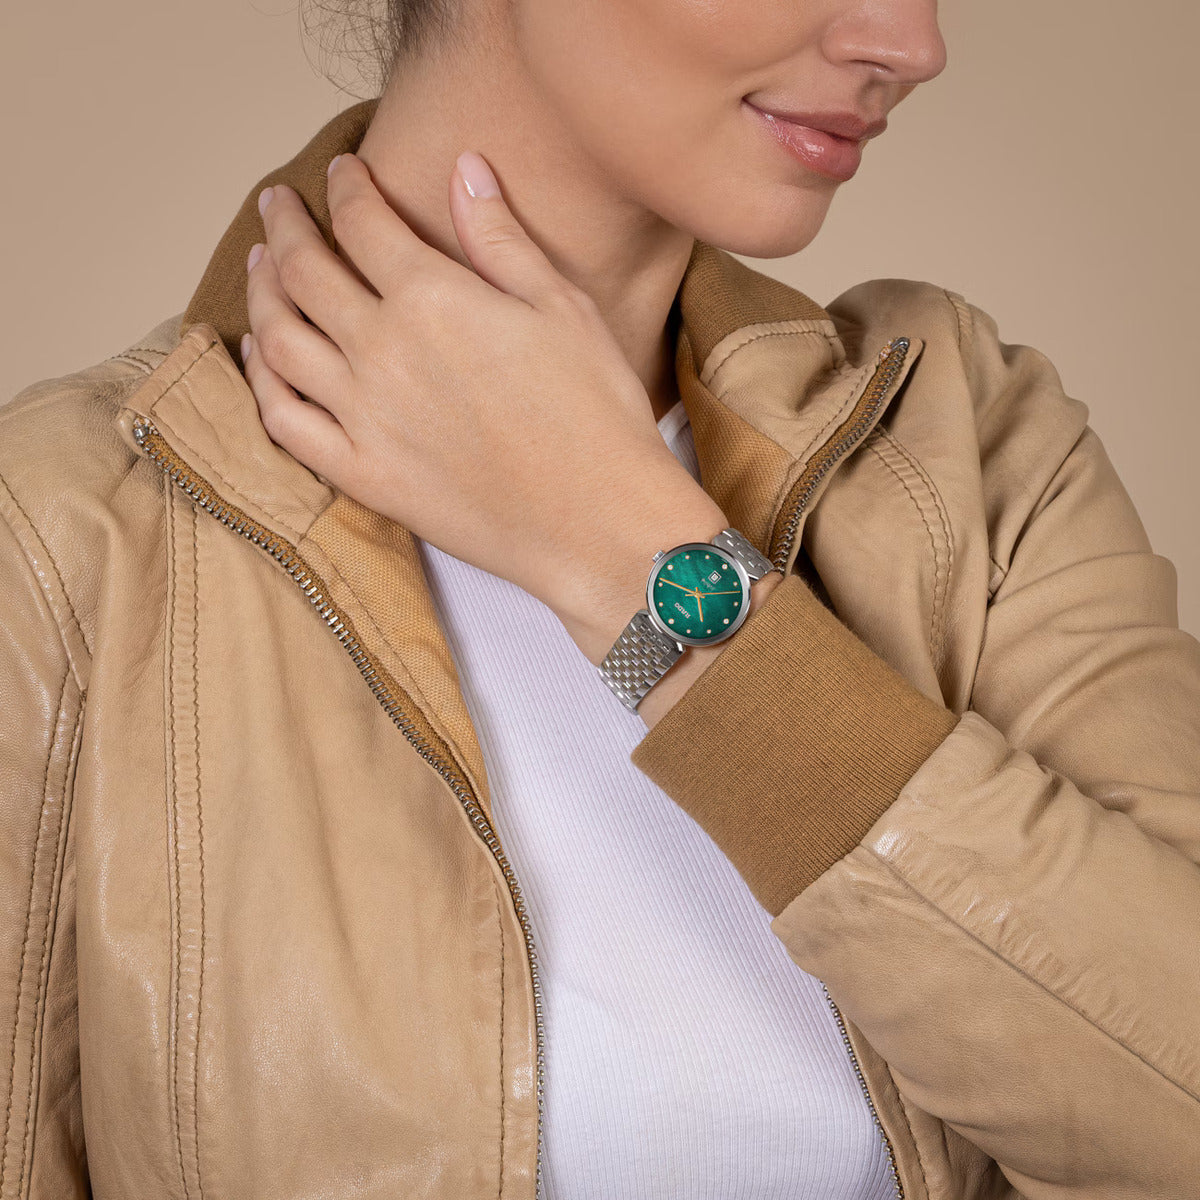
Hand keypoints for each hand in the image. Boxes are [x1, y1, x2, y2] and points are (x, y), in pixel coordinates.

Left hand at [241, 151, 724, 650]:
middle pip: (304, 271)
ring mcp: (363, 417)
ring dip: (261, 293)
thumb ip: (501, 238)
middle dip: (285, 227)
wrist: (597, 522)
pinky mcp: (362, 474)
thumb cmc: (595, 416)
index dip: (346, 187)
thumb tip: (464, 168)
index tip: (343, 173)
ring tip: (261, 270)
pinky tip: (259, 358)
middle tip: (278, 207)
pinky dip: (259, 382)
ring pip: (279, 339)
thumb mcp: (563, 308)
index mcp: (433, 300)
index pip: (362, 222)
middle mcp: (382, 352)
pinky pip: (284, 422)